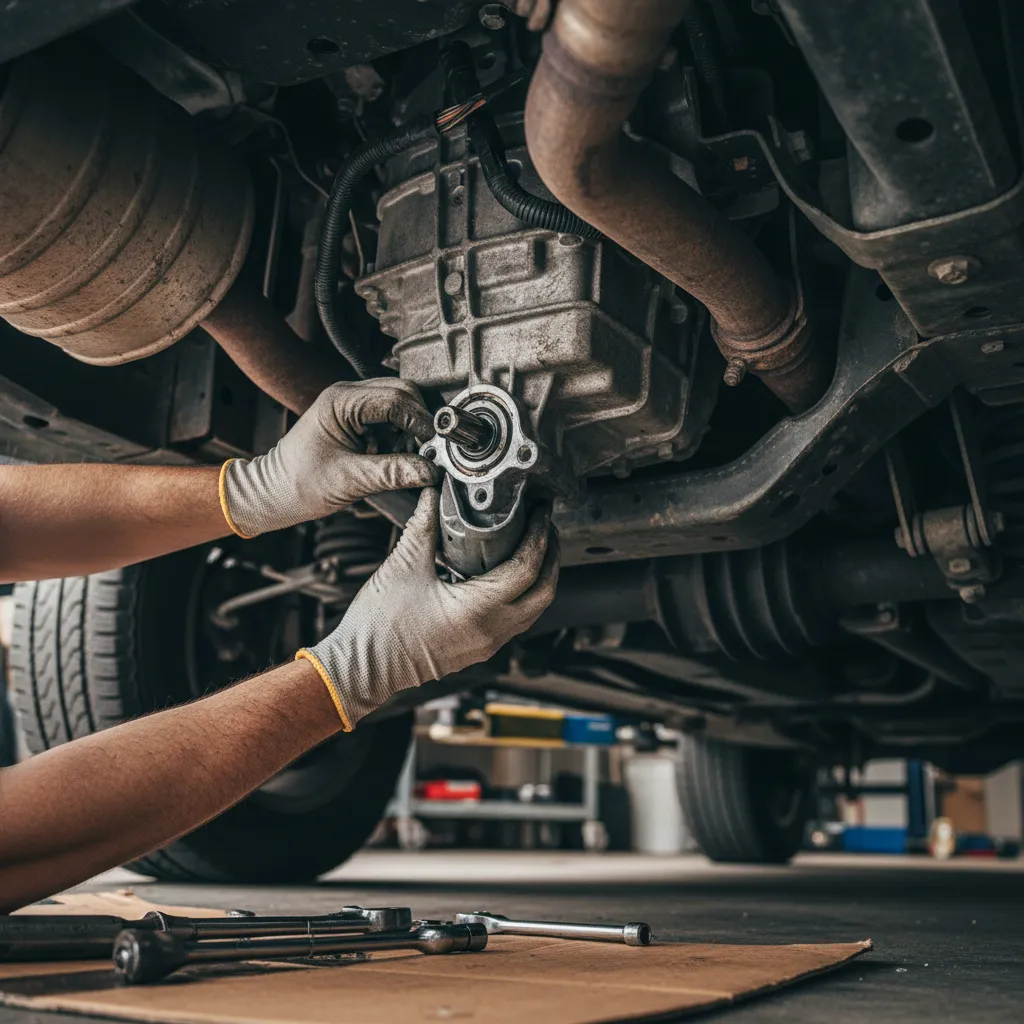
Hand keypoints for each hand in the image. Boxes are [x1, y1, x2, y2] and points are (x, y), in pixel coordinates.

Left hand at [221, 379, 438, 537]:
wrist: (275, 493)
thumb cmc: (299, 484)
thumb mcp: (351, 480)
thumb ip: (393, 473)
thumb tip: (430, 470)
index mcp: (341, 401)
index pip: (396, 399)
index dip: (420, 421)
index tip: (435, 444)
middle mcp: (348, 395)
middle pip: (403, 394)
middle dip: (420, 422)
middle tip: (429, 450)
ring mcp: (353, 405)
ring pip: (401, 404)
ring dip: (412, 429)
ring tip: (409, 458)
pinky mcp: (357, 419)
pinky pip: (391, 419)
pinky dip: (402, 436)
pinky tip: (397, 456)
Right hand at [298, 487, 559, 728]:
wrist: (363, 668)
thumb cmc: (379, 627)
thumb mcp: (403, 565)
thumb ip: (424, 525)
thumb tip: (435, 493)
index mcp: (478, 610)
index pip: (527, 567)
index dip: (539, 535)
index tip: (540, 512)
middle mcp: (491, 631)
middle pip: (544, 592)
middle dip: (551, 556)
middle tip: (545, 526)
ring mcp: (487, 644)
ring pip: (533, 610)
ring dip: (539, 578)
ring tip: (532, 547)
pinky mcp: (478, 649)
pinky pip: (515, 621)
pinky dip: (522, 596)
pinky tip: (507, 576)